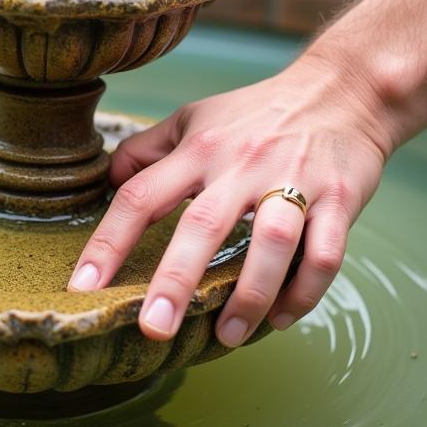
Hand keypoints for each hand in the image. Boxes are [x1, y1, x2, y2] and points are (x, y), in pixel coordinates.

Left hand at [67, 55, 392, 345]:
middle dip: (176, 280)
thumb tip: (108, 179)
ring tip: (227, 336)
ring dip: (249, 294)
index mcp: (199, 148)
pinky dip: (303, 291)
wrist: (344, 90)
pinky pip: (324, 254)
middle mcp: (241, 164)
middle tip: (153, 329)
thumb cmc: (257, 113)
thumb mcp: (195, 118)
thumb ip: (149, 149)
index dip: (108, 242)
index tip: (82, 286)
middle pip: (203, 224)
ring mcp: (294, 180)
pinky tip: (280, 318)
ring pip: (271, 242)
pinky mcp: (339, 199)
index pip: (141, 195)